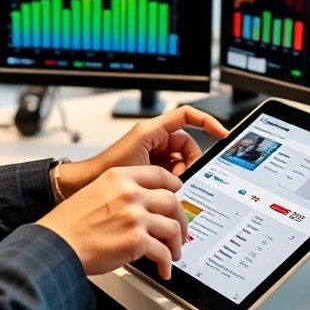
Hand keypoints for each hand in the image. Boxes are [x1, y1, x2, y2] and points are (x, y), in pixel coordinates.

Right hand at [37, 166, 187, 279]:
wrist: (57, 243)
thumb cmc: (70, 223)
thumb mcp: (94, 192)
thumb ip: (119, 192)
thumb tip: (142, 203)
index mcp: (119, 177)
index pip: (159, 174)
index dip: (174, 185)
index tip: (177, 194)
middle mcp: (130, 193)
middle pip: (172, 201)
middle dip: (180, 219)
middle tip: (179, 231)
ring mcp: (135, 216)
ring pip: (172, 227)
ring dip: (175, 244)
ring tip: (172, 253)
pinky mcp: (136, 240)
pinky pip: (163, 252)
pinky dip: (166, 264)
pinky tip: (163, 269)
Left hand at [58, 106, 228, 196]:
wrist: (87, 185)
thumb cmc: (107, 169)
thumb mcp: (141, 162)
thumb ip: (167, 163)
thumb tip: (187, 175)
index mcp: (153, 130)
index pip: (187, 116)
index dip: (207, 121)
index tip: (222, 133)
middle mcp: (155, 139)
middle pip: (188, 146)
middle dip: (189, 164)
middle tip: (182, 179)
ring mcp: (154, 154)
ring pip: (182, 163)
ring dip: (180, 176)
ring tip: (169, 188)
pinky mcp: (152, 168)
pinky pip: (172, 173)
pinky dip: (173, 183)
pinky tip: (165, 193)